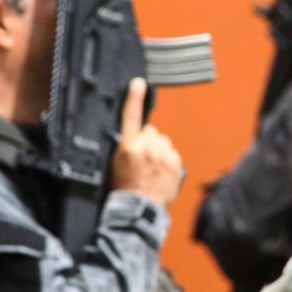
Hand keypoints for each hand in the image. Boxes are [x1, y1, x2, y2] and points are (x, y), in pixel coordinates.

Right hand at [109, 79, 182, 206]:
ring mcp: (163, 154)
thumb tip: (137, 136)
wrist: (140, 208)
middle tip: (143, 158)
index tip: (138, 83)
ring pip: (163, 141)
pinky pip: (172, 152)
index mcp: (129, 146)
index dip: (134, 98)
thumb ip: (127, 146)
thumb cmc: (125, 188)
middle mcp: (147, 147)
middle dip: (148, 140)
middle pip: (151, 130)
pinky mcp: (175, 162)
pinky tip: (161, 171)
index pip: (131, 117)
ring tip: (152, 167)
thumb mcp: (116, 163)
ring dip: (159, 149)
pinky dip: (168, 159)